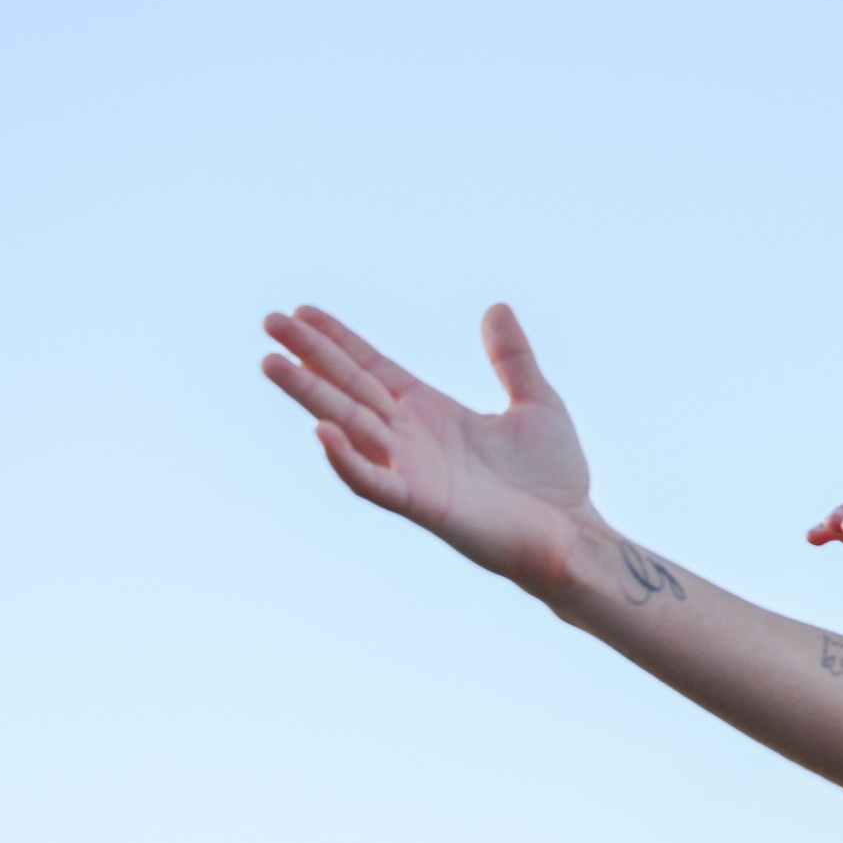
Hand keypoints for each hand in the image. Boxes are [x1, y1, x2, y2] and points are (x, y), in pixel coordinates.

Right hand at [261, 304, 595, 594]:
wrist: (573, 534)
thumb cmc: (554, 478)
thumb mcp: (536, 402)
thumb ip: (512, 358)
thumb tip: (497, 308)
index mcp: (430, 410)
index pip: (371, 368)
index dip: (337, 340)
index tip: (301, 311)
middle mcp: (412, 437)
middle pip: (348, 388)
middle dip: (309, 356)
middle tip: (269, 323)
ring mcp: (413, 470)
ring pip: (349, 426)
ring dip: (310, 396)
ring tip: (274, 364)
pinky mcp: (423, 504)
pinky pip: (375, 483)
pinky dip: (348, 460)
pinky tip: (322, 431)